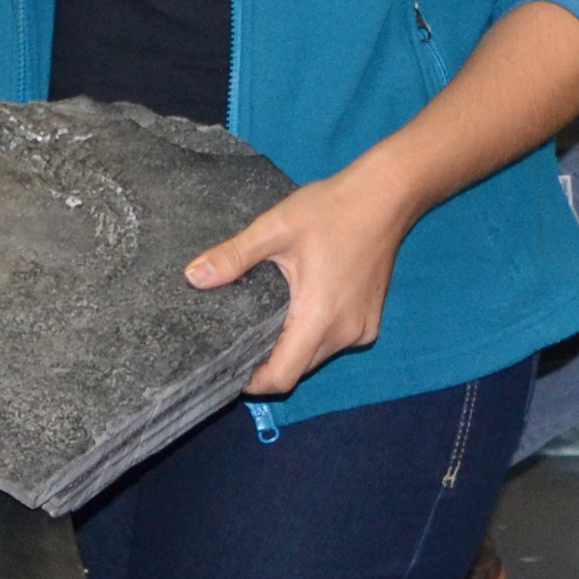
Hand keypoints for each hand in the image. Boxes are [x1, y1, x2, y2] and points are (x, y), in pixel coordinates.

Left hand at [186, 161, 420, 397]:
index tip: (229, 367)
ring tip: (266, 320)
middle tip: (239, 338)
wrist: (384, 197)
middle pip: (299, 369)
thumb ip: (234, 257)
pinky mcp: (371, 321)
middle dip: (268, 361)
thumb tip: (193, 277)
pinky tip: (299, 308)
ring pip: (317, 356)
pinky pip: (335, 341)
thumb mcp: (275, 229)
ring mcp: (363, 329)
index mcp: (319, 317)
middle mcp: (345, 333)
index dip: (254, 381)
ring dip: (292, 346)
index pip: (283, 377)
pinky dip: (314, 334)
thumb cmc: (330, 210)